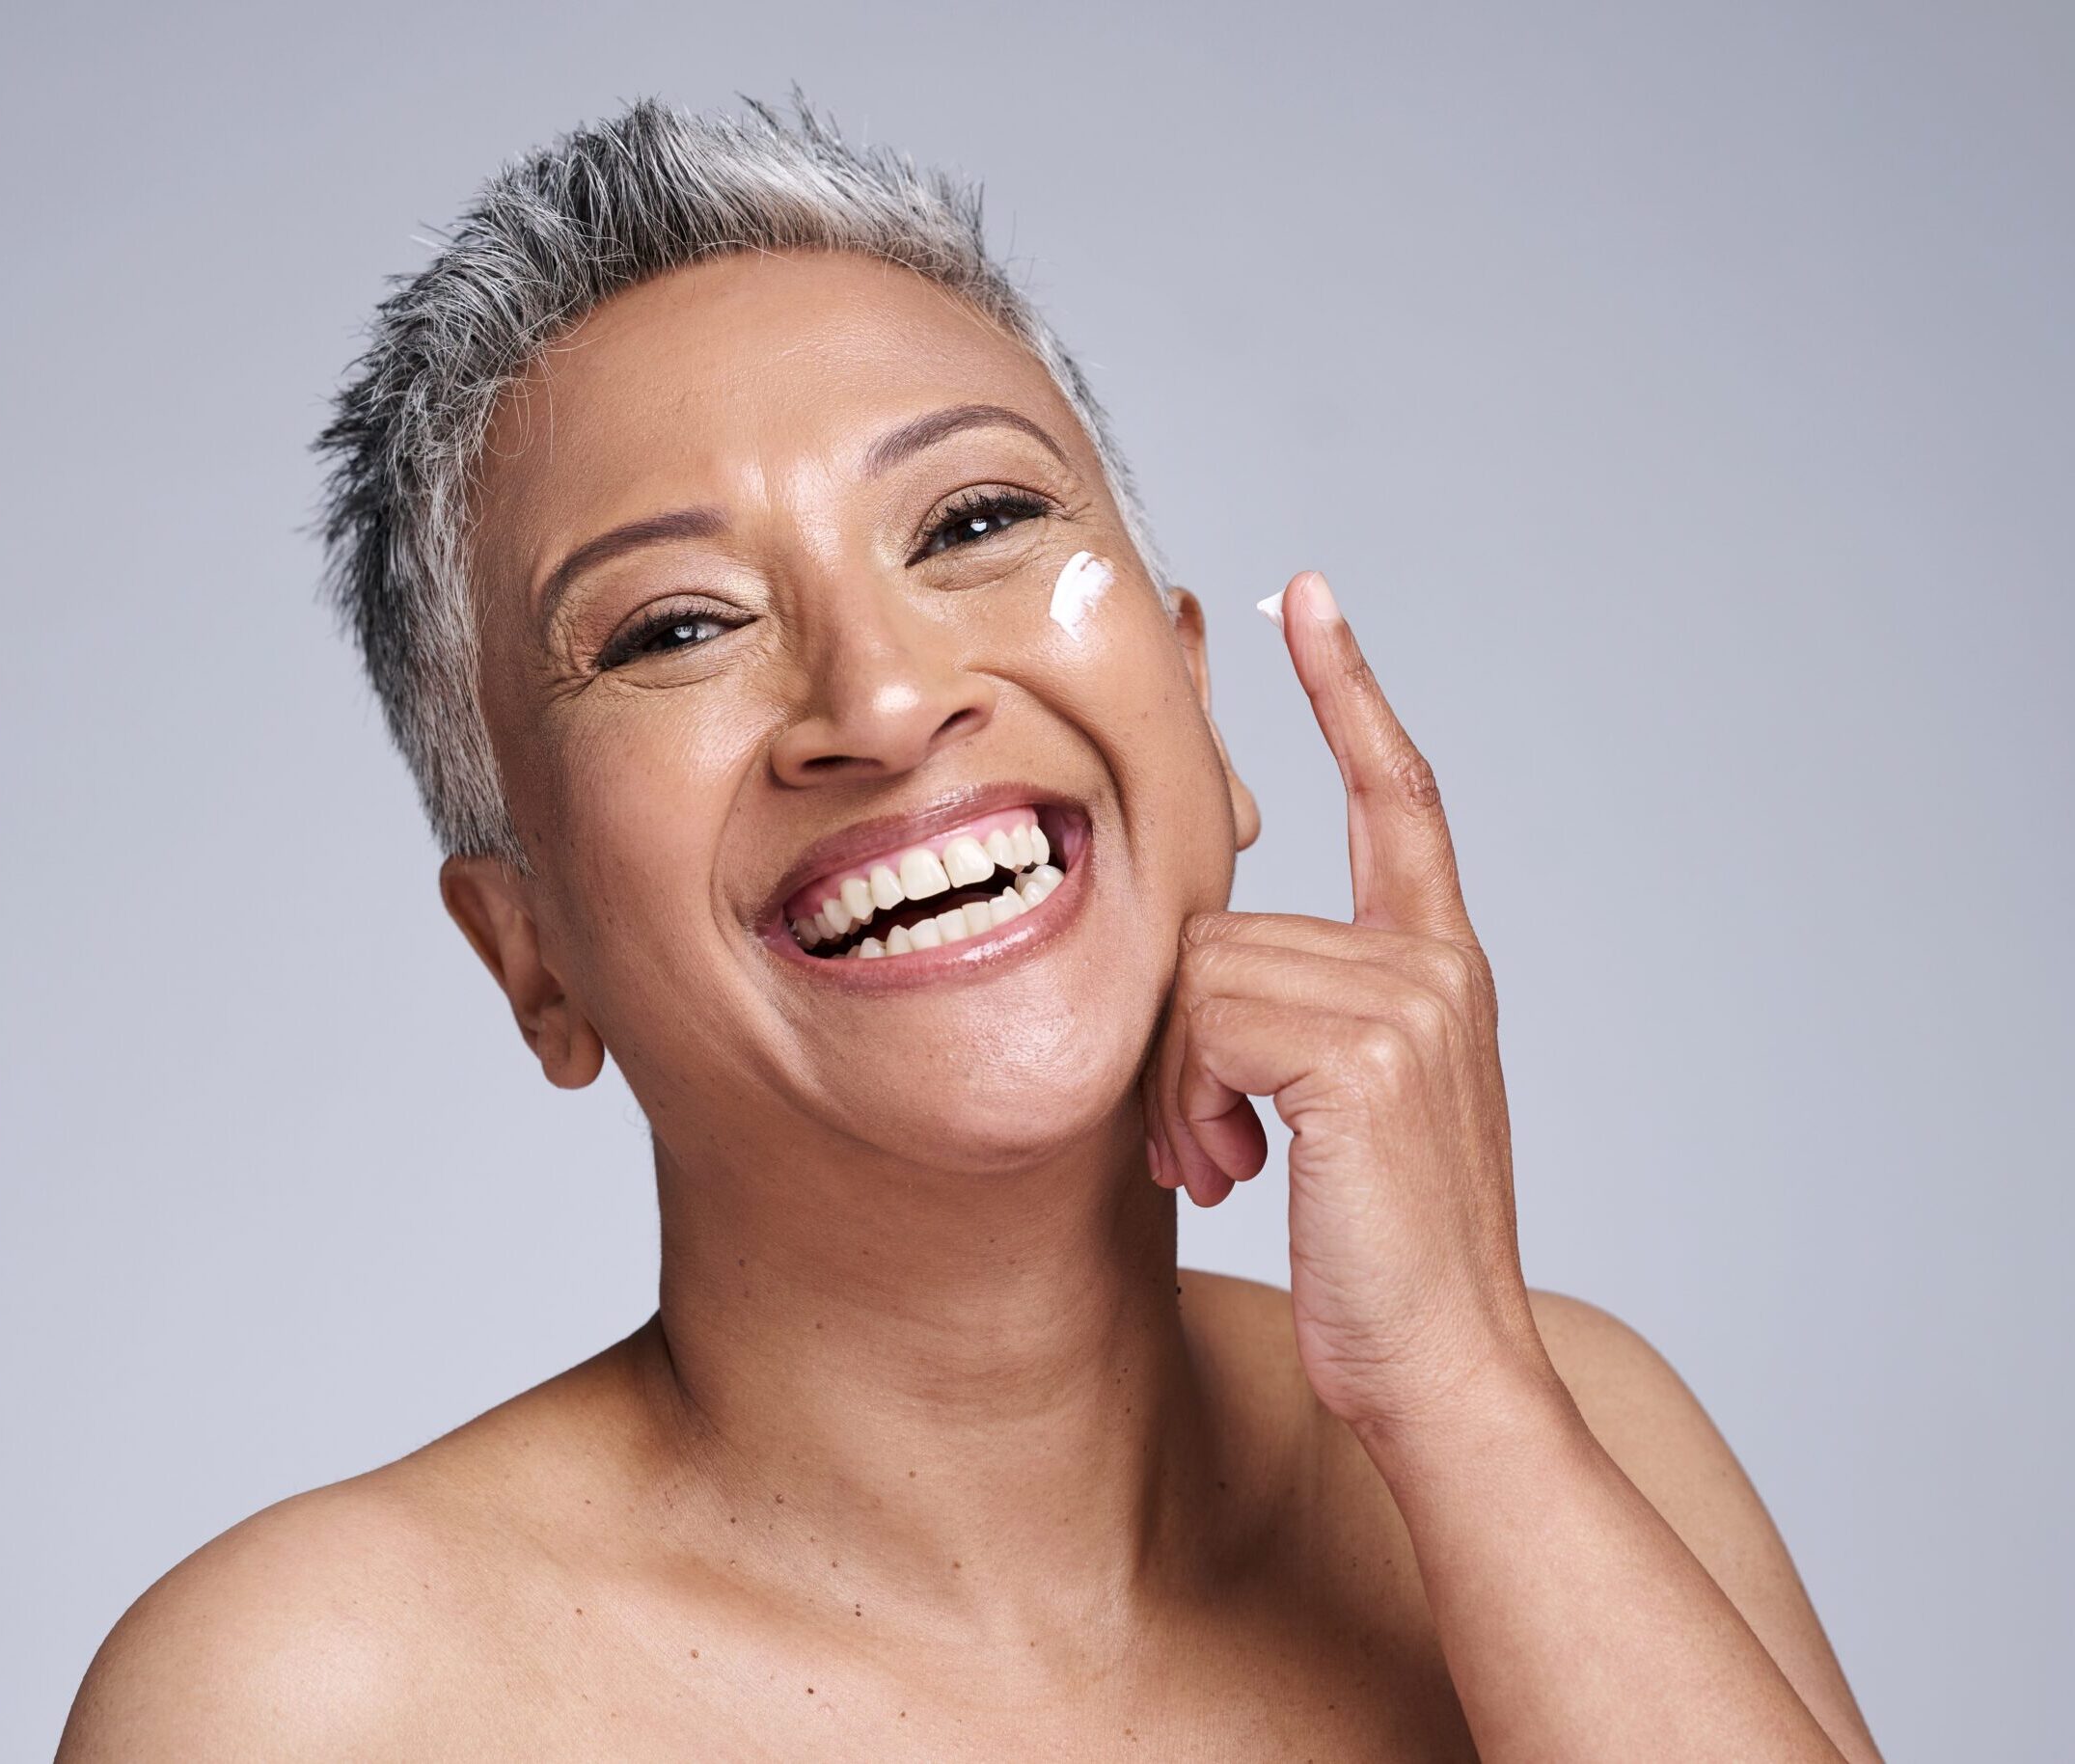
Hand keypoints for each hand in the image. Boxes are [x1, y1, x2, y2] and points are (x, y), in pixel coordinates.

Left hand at [1140, 571, 1548, 1443]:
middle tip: (1206, 1143)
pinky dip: (1187, 1101)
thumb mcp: (1335, 1111)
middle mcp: (1436, 965)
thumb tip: (1190, 985)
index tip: (1306, 596)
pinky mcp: (1365, 1049)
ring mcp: (1411, 999)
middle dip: (1180, 1043)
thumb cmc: (1375, 1257)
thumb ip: (1288, 1015)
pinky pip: (1203, 1022)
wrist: (1442, 1371)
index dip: (1349, 690)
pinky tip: (1236, 1170)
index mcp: (1439, 967)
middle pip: (1221, 925)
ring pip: (1198, 975)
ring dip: (1176, 1086)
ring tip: (1223, 1166)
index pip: (1398, 795)